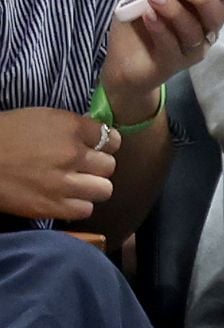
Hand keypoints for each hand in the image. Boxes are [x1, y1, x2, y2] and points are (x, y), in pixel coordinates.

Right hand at [0, 109, 115, 221]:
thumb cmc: (3, 134)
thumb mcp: (38, 118)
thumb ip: (70, 127)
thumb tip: (96, 134)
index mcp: (67, 127)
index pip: (109, 138)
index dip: (105, 144)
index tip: (97, 147)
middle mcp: (71, 154)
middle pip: (109, 166)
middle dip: (97, 166)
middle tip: (81, 167)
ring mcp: (65, 183)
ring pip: (104, 190)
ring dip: (92, 187)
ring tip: (75, 184)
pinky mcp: (55, 206)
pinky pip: (86, 209)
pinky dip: (78, 205)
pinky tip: (64, 197)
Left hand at [103, 0, 223, 115]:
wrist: (121, 54)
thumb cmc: (138, 13)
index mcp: (203, 4)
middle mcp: (204, 26)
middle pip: (216, 13)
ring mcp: (193, 46)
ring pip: (195, 31)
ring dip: (174, 11)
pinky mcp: (175, 62)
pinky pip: (173, 45)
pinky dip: (160, 29)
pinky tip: (148, 16)